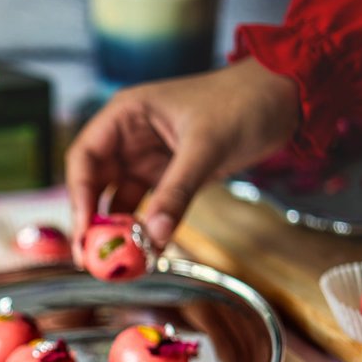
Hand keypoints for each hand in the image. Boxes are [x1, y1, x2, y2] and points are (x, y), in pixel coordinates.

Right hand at [65, 57, 300, 260]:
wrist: (282, 99)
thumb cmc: (242, 102)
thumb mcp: (206, 146)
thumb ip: (178, 191)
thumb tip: (154, 236)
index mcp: (125, 115)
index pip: (85, 158)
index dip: (79, 196)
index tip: (84, 231)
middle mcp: (128, 138)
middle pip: (95, 184)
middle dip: (92, 221)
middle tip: (91, 259)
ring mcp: (146, 158)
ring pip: (119, 200)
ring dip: (117, 230)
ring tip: (117, 262)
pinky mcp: (168, 176)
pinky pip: (148, 207)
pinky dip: (144, 229)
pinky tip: (145, 251)